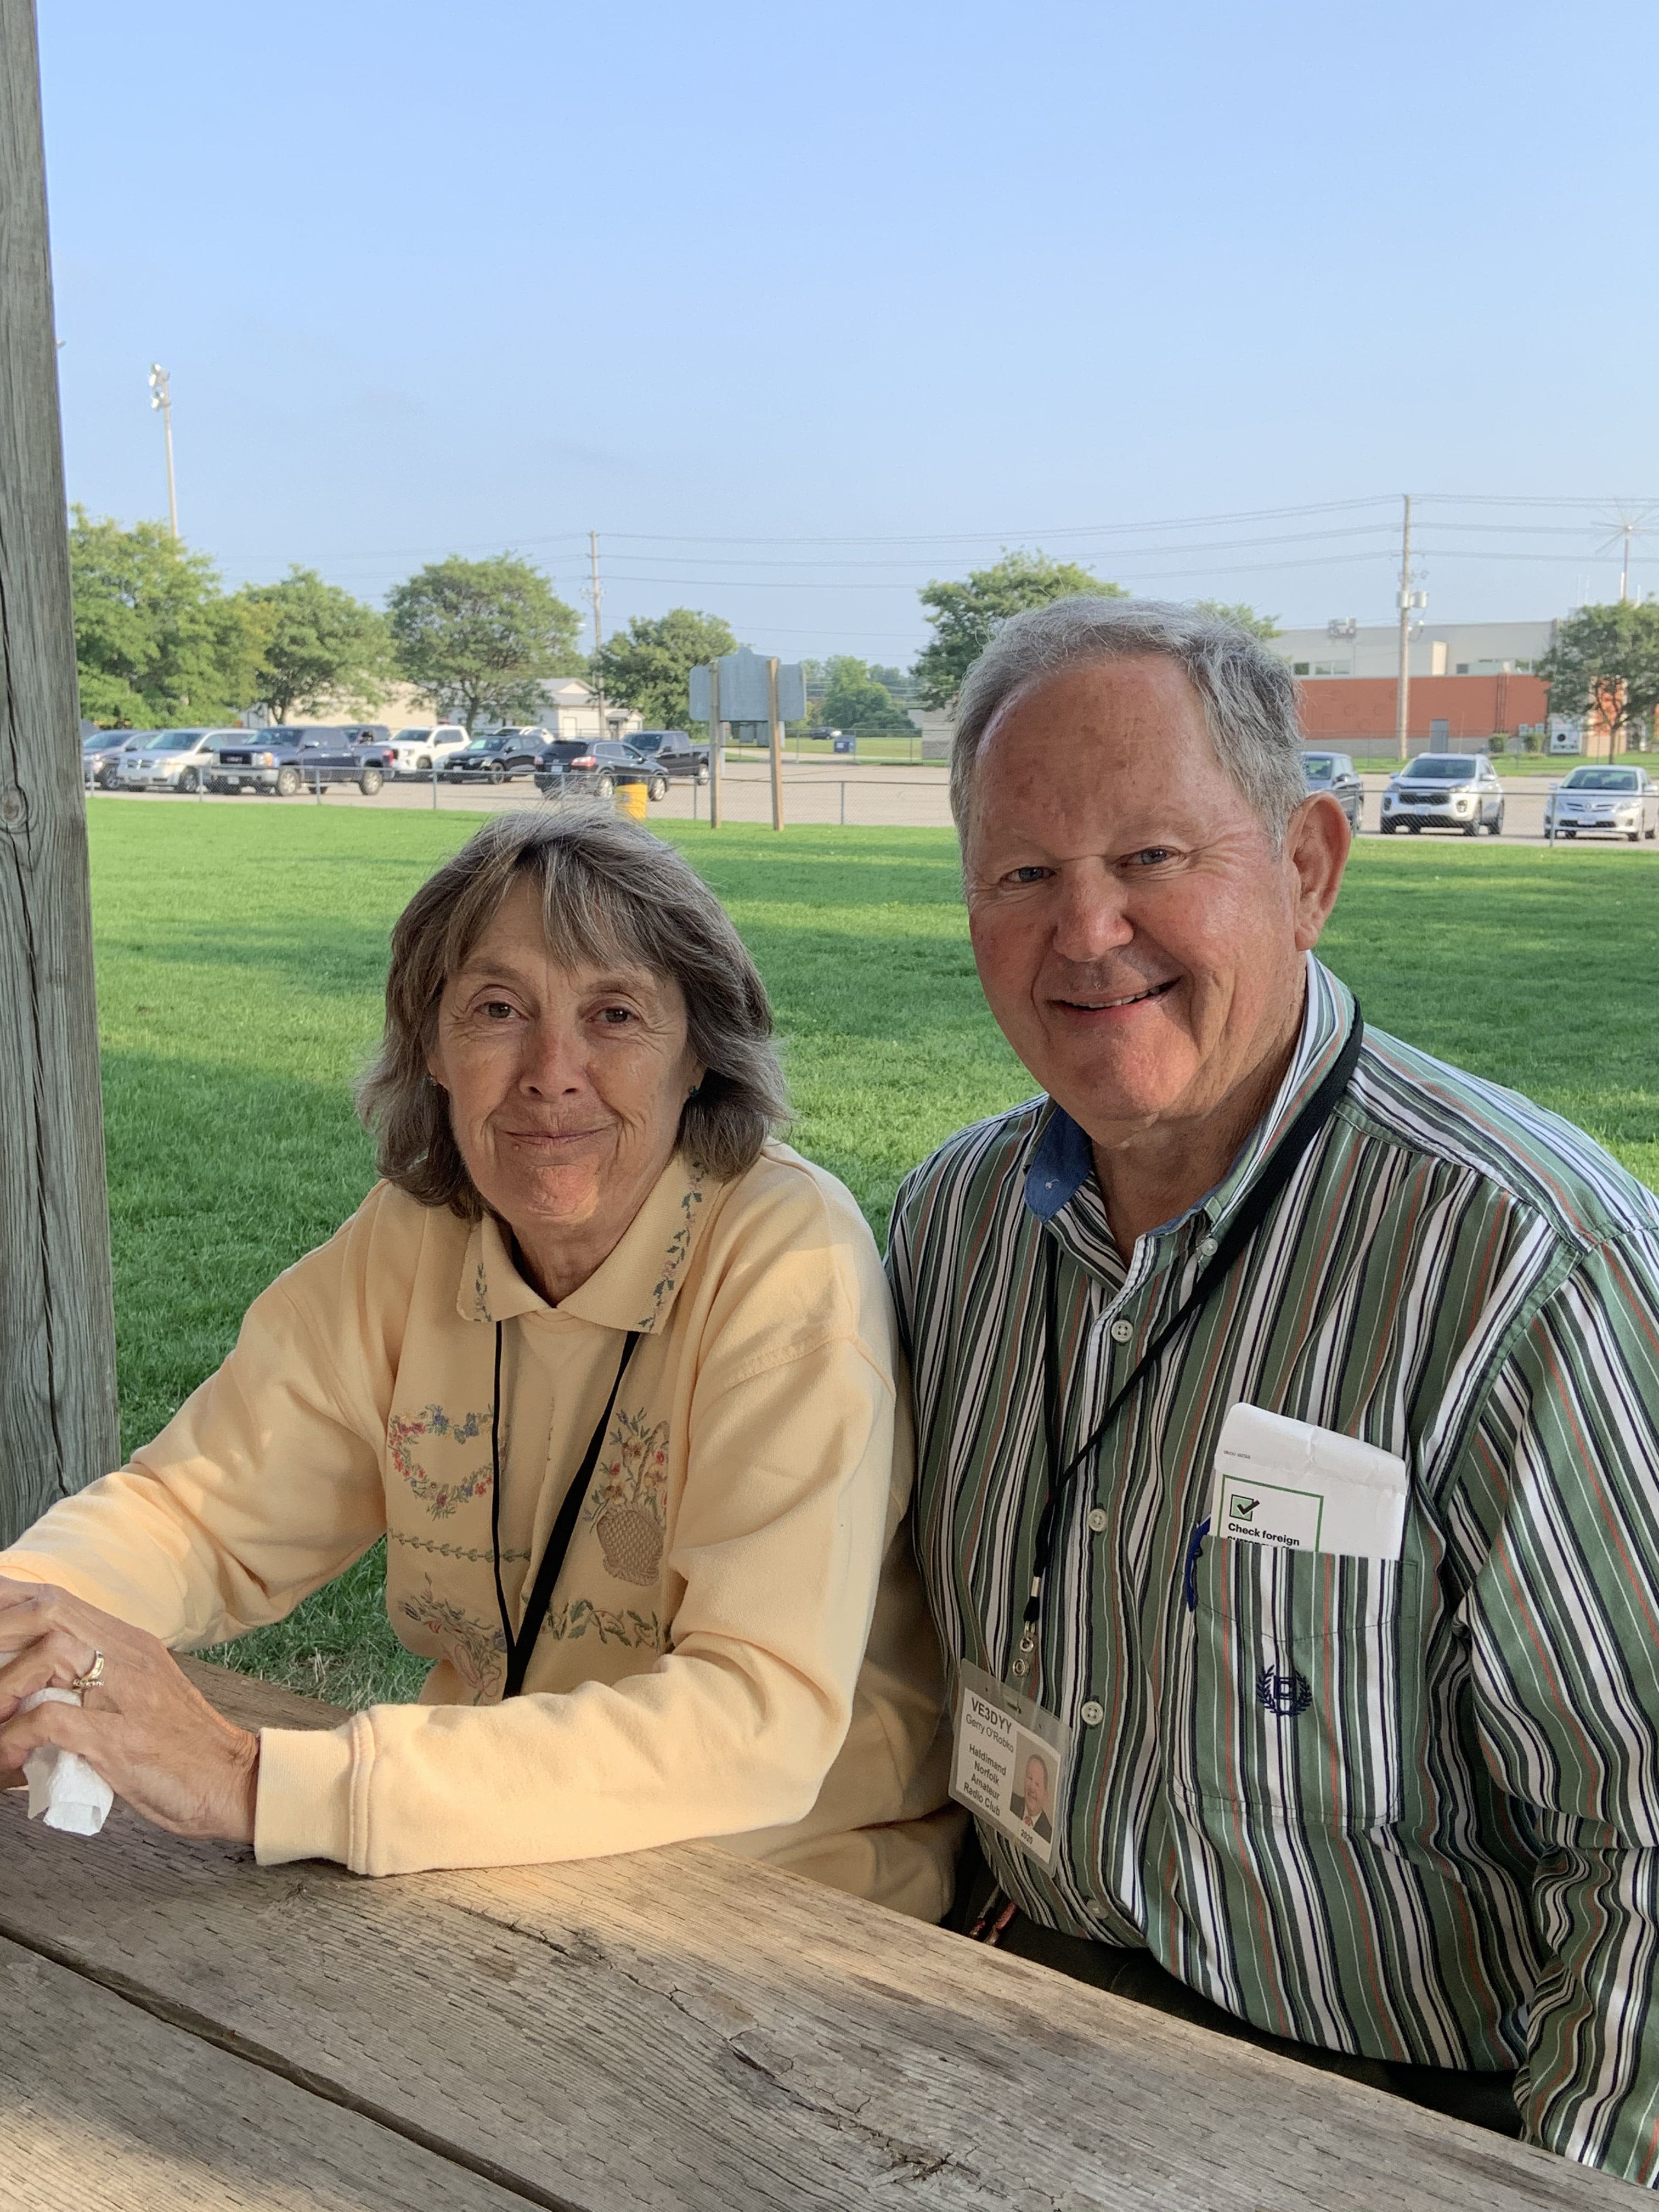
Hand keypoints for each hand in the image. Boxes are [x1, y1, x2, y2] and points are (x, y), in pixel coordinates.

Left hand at [0, 1578, 257, 1843]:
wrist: (231, 1782)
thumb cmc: (182, 1750)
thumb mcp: (140, 1698)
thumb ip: (95, 1684)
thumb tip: (32, 1694)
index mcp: (132, 1646)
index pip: (60, 1601)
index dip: (10, 1601)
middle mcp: (130, 1659)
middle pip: (50, 1613)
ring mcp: (127, 1696)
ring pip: (48, 1655)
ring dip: (3, 1685)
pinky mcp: (120, 1739)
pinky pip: (50, 1721)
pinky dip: (15, 1738)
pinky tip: (7, 1759)